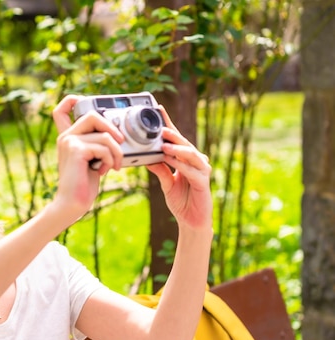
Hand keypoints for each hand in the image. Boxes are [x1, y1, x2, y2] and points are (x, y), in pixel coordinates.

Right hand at [50, 95, 124, 216]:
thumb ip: (97, 145)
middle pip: (92, 114)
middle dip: (112, 128)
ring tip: (114, 165)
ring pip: (105, 135)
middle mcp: (65, 136)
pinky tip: (105, 171)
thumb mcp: (92, 160)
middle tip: (120, 143)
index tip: (87, 105)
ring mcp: (69, 142)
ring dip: (116, 151)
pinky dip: (111, 159)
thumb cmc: (83, 185)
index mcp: (67, 137)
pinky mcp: (76, 150)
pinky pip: (105, 147)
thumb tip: (118, 134)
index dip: (73, 100)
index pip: (62, 109)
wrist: (72, 205)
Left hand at [146, 107, 211, 230]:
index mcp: (186, 159)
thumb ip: (159, 169)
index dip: (168, 124)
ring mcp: (202, 170)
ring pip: (189, 154)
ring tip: (163, 143)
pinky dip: (180, 164)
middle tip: (160, 126)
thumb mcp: (166, 183)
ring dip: (176, 148)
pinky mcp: (203, 182)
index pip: (176, 139)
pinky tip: (170, 160)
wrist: (191, 220)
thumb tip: (146, 157)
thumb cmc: (181, 200)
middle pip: (183, 143)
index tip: (159, 109)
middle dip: (172, 133)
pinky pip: (191, 170)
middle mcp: (196, 161)